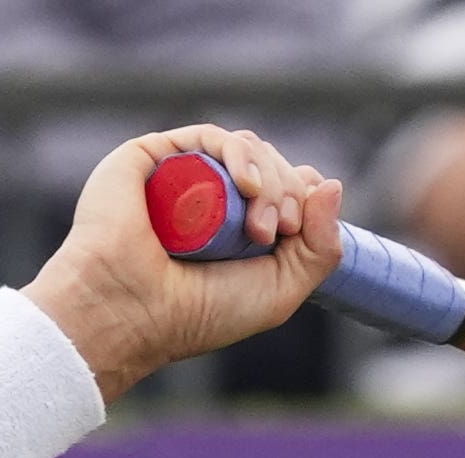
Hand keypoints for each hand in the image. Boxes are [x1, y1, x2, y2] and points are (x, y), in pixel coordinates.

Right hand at [24, 128, 340, 402]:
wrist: (133, 310)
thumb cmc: (201, 314)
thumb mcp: (281, 291)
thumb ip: (321, 248)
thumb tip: (331, 183)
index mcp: (238, 227)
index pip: (288, 186)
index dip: (304, 195)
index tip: (299, 231)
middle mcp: (212, 197)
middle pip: (272, 164)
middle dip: (288, 193)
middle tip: (277, 234)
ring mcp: (184, 174)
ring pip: (247, 148)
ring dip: (270, 178)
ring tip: (260, 225)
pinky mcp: (155, 156)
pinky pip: (210, 137)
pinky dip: (240, 153)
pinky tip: (249, 185)